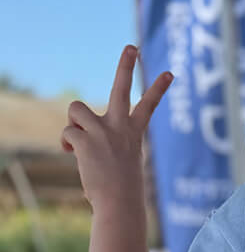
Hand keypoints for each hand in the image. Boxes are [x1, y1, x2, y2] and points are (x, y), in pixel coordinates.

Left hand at [61, 45, 171, 209]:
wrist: (119, 203)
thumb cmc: (120, 189)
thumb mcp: (119, 161)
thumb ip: (103, 143)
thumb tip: (73, 139)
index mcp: (134, 133)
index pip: (149, 105)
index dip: (159, 89)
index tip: (169, 73)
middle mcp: (120, 127)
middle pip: (121, 88)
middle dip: (126, 66)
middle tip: (132, 48)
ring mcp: (103, 132)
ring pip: (76, 108)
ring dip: (73, 123)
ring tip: (79, 140)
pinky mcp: (84, 140)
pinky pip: (66, 133)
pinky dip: (66, 144)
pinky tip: (72, 155)